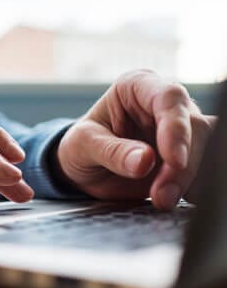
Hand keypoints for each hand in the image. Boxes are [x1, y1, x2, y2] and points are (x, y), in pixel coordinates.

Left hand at [57, 70, 215, 209]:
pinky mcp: (187, 157)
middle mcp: (164, 104)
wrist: (83, 169)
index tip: (174, 159)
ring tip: (162, 200)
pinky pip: (204, 171)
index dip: (176, 128)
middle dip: (182, 166)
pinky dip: (195, 189)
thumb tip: (144, 161)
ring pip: (207, 150)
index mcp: (137, 87)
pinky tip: (176, 199)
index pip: (169, 98)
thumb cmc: (81, 146)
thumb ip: (112, 151)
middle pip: (195, 127)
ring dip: (189, 180)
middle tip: (161, 194)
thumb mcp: (84, 145)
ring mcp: (180, 130)